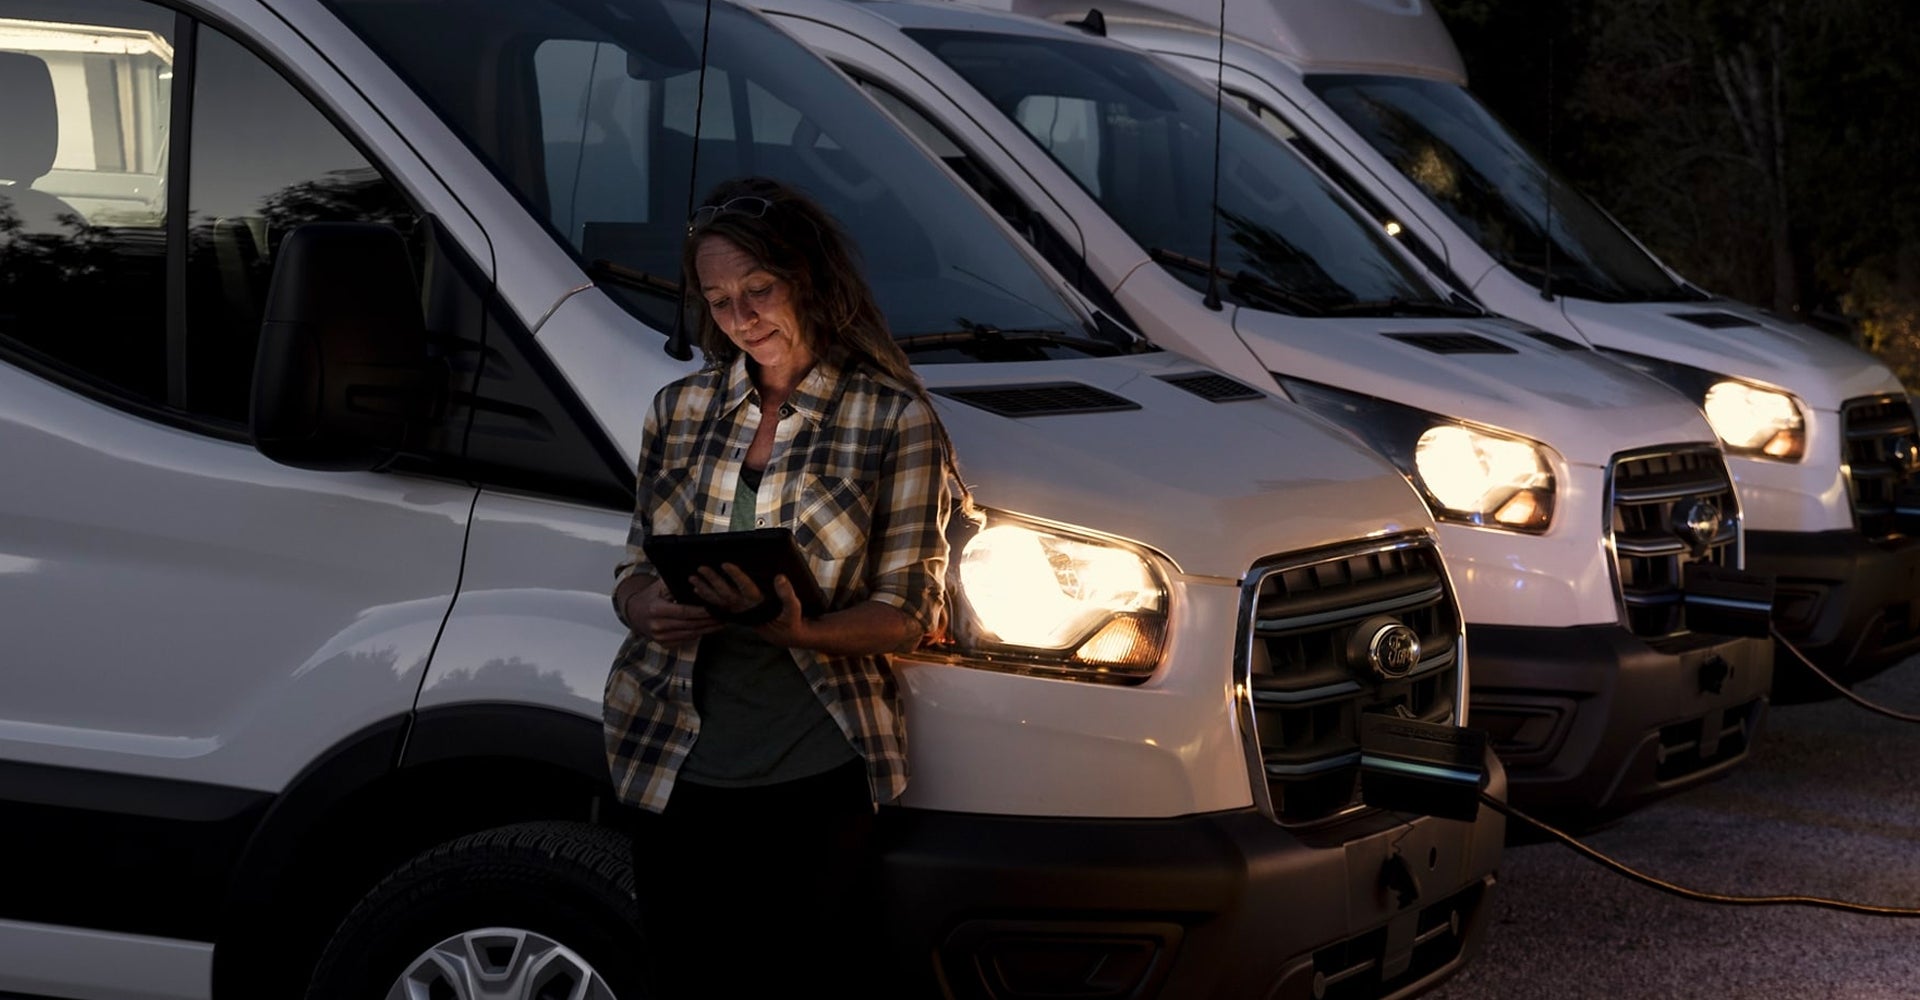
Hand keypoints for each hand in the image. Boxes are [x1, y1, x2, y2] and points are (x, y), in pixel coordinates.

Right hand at [626, 577, 720, 644]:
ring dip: (708, 629)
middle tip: (725, 614)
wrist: (635, 613)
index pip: (684, 611)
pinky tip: (711, 628)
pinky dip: (700, 634)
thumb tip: (697, 580)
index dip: (702, 611)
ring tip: (722, 621)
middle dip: (709, 620)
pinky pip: (686, 640)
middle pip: (690, 625)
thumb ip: (675, 583)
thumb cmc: (652, 596)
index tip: (716, 607)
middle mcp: (657, 626)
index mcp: (656, 610)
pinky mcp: (664, 644)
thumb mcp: (660, 585)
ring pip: (691, 635)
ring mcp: (660, 638)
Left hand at [689, 564, 809, 643]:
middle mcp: (746, 609)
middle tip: (701, 568)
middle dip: (713, 580)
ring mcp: (740, 612)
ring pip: (719, 601)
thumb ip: (787, 594)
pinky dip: (708, 599)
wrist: (786, 636)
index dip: (736, 576)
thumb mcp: (794, 608)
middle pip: (726, 594)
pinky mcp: (737, 613)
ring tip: (693, 579)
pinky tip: (698, 591)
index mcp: (760, 606)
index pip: (746, 589)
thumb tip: (780, 577)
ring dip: (705, 590)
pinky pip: (719, 606)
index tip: (725, 564)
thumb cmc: (791, 620)